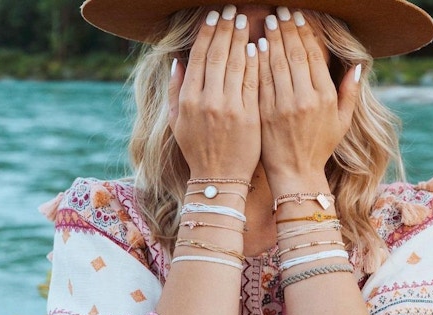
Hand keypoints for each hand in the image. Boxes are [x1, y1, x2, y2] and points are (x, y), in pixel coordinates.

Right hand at [169, 6, 260, 180]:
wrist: (219, 179)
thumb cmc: (197, 151)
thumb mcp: (177, 122)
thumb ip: (175, 91)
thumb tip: (176, 62)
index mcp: (189, 99)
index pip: (198, 57)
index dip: (206, 33)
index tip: (213, 16)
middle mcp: (208, 100)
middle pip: (218, 55)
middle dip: (225, 29)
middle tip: (232, 10)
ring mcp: (230, 108)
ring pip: (236, 64)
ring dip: (241, 39)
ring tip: (245, 20)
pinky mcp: (249, 116)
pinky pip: (252, 82)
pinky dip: (255, 62)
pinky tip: (257, 45)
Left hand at [258, 8, 360, 192]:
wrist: (295, 174)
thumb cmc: (320, 148)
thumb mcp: (342, 122)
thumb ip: (351, 93)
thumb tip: (358, 65)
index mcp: (325, 97)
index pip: (314, 55)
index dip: (306, 32)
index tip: (300, 16)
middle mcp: (305, 99)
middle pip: (295, 53)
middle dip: (287, 28)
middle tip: (280, 10)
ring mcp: (283, 106)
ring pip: (276, 63)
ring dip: (272, 39)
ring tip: (267, 20)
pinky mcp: (264, 113)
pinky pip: (260, 80)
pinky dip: (258, 61)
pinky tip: (255, 45)